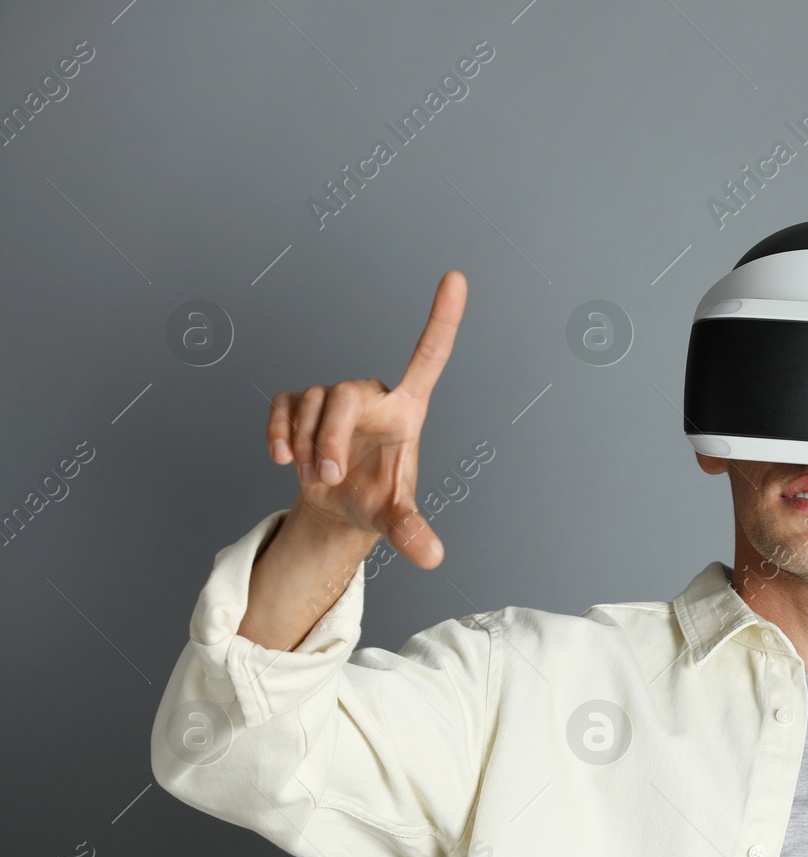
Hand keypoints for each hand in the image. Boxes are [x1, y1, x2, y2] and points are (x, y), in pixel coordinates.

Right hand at [265, 271, 467, 568]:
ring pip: (311, 403)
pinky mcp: (301, 404)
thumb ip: (412, 532)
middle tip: (325, 478)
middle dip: (327, 439)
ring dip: (305, 447)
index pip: (430, 355)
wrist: (341, 505)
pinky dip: (277, 431)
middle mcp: (373, 395)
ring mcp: (335, 398)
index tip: (457, 276)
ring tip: (316, 476)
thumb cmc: (378, 499)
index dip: (443, 317)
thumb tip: (432, 555)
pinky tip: (280, 457)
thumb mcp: (396, 518)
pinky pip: (282, 403)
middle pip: (344, 393)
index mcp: (408, 409)